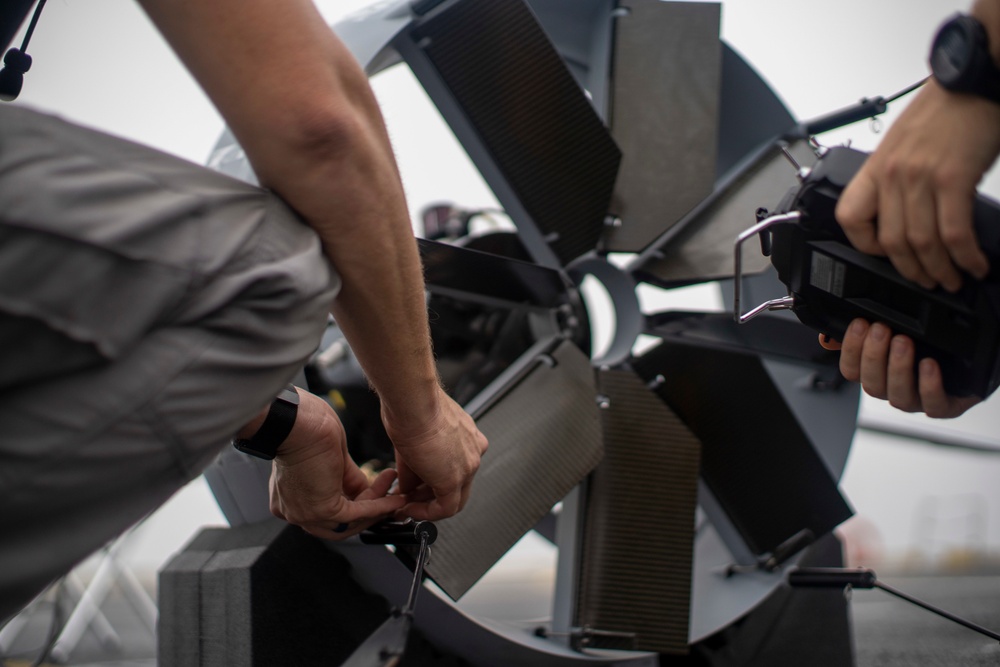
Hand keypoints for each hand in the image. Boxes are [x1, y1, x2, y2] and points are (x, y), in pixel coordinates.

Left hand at [267, 388, 406, 538]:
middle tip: (389, 498)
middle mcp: (293, 510)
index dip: (354, 506)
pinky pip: (358, 513)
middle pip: (338, 525)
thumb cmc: (304, 428)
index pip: (326, 514)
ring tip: (396, 493)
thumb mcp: (332, 459)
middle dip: (368, 512)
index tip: (376, 494)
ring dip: (378, 507)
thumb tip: (366, 490)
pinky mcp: (323, 509)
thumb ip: (347, 478)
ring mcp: (307, 513)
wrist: (297, 421)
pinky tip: (395, 499)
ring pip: (350, 522)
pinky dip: (380, 506)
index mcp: (289, 498)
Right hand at [382, 387, 488, 520]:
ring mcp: (468, 465)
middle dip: (430, 497)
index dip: (433, 481)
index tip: (416, 487)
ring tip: (404, 506)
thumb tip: (405, 488)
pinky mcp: (454, 479)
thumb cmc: (411, 406)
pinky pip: (445, 508)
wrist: (412, 401)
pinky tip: (408, 509)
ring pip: (453, 499)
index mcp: (467, 437)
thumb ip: (414, 467)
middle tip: (410, 501)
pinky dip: (426, 513)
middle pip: (457, 486)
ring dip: (426, 506)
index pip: (455, 468)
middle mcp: (473, 451)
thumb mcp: (415, 439)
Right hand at [819, 319, 979, 417]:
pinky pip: (932, 404)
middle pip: (872, 384)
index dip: (851, 351)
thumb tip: (826, 336)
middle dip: (874, 355)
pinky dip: (928, 385)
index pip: (850, 371)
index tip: (859, 325)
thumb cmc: (928, 347)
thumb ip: (862, 334)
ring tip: (903, 342)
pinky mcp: (944, 406)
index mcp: (877, 374)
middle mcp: (893, 389)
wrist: (971, 361)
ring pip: (898, 396)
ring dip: (897, 368)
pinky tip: (928, 364)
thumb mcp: (892, 333)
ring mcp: (917, 400)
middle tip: (881, 329)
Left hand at [836, 80, 999, 291]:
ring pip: (921, 243)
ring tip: (954, 279)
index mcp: (877, 166)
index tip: (885, 255)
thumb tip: (910, 209)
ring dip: (940, 270)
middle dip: (911, 270)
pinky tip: (975, 263)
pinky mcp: (953, 179)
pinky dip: (965, 256)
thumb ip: (901, 176)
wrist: (976, 77)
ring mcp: (921, 178)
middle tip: (928, 281)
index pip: (850, 217)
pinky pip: (953, 233)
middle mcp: (893, 174)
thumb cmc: (948, 107)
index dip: (864, 244)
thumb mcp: (906, 143)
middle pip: (891, 241)